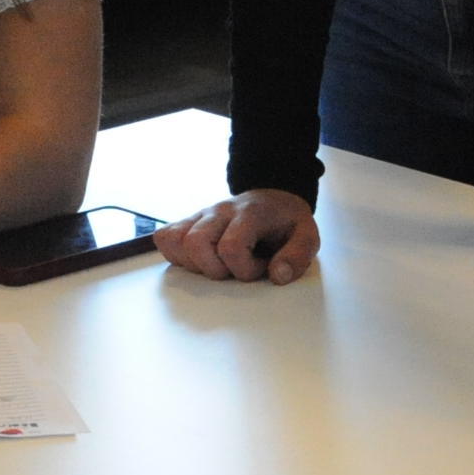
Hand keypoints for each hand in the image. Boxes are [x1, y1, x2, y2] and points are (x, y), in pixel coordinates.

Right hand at [153, 189, 318, 284]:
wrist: (274, 199)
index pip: (231, 247)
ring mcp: (202, 214)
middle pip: (195, 243)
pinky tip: (201, 260)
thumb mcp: (308, 236)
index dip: (245, 270)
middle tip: (234, 269)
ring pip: (175, 240)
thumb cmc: (287, 222)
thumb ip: (297, 256)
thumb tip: (278, 275)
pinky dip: (177, 255)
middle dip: (213, 270)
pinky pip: (166, 237)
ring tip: (218, 265)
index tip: (260, 268)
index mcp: (250, 212)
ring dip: (194, 264)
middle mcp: (220, 210)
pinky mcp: (189, 221)